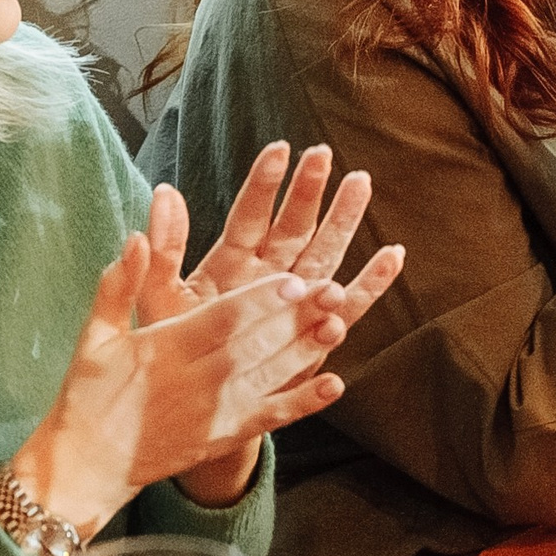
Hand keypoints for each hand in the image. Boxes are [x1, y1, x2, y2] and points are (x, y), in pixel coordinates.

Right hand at [14, 240, 357, 534]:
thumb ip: (118, 286)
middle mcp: (197, 382)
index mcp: (166, 350)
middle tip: (333, 290)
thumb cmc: (90, 396)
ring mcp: (214, 414)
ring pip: (269, 376)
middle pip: (256, 344)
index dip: (259, 300)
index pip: (222, 320)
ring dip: (307, 351)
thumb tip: (134, 237)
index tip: (292, 278)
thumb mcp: (95, 337)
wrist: (88, 469)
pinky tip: (333, 386)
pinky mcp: (224, 437)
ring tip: (340, 324)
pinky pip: (269, 419)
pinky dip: (302, 404)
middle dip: (296, 317)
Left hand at [144, 143, 404, 337]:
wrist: (197, 405)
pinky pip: (350, 305)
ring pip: (325, 252)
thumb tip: (162, 191)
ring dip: (344, 220)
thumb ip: (164, 249)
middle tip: (323, 154)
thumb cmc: (176, 349)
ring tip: (361, 182)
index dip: (265, 185)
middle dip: (308, 191)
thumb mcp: (161, 298)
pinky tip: (393, 255)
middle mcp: (267, 275)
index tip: (280, 150)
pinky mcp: (317, 333)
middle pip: (293, 226)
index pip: (250, 217)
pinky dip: (371, 282)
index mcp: (231, 263)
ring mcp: (295, 302)